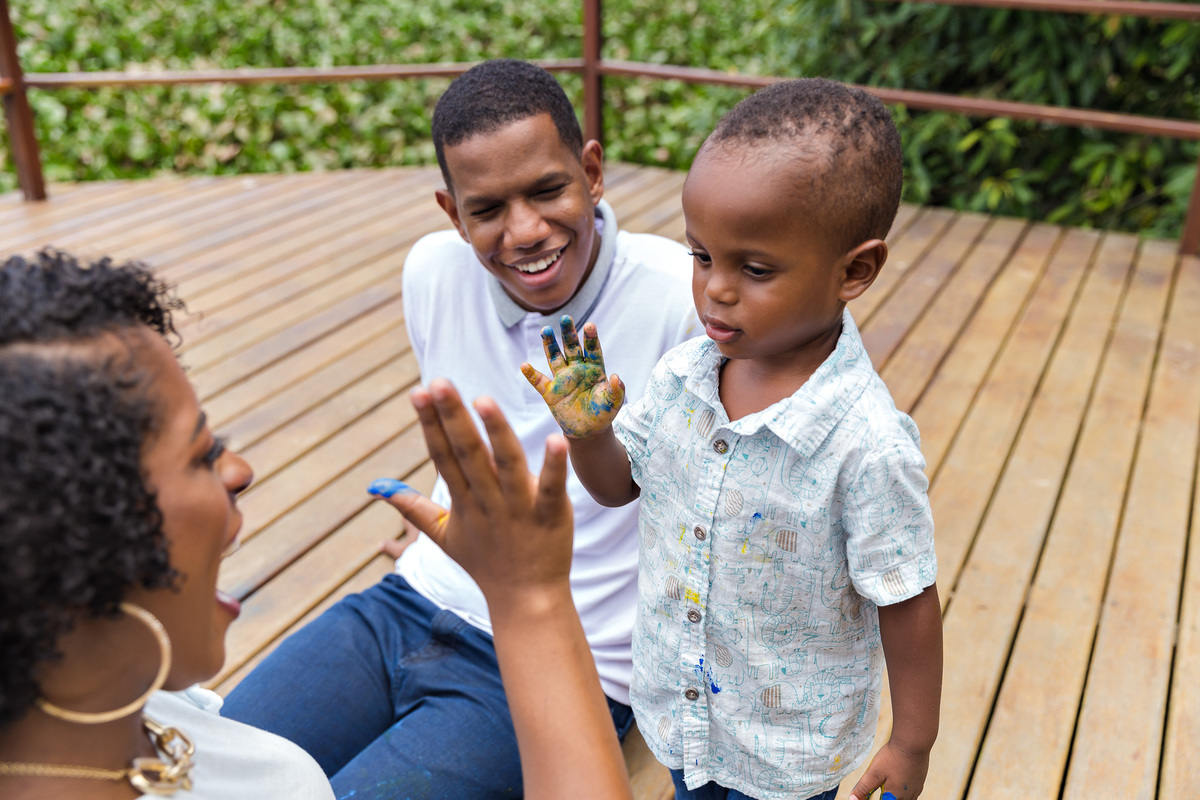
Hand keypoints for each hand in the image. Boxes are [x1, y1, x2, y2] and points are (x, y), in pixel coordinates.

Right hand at [368, 378, 573, 603]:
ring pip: (505, 465)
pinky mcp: (551, 516)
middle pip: (466, 454)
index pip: (442, 456)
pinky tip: (556, 439)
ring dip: (495, 433)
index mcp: (463, 500)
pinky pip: (551, 488)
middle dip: (452, 417)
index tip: (418, 392)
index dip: (429, 424)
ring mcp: (519, 508)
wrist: (526, 601)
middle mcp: (487, 501)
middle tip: (439, 383)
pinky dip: (553, 466)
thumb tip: (377, 488)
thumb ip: (412, 508)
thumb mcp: (443, 536)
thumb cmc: (485, 563)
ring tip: (483, 400)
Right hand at [521, 315, 623, 437]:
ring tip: (545, 330)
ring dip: (549, 345)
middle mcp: (577, 370)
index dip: (591, 338)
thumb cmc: (603, 413)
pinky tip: (524, 365)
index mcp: (594, 369)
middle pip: (572, 347)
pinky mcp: (550, 393)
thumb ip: (617, 390)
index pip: (593, 350)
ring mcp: (563, 379)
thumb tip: (616, 377)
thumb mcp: (613, 403)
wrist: (588, 431)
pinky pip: (539, 382)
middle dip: (568, 333)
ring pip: (555, 358)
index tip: (590, 325)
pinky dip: (531, 375)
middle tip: (566, 318)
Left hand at [848, 739, 929, 799]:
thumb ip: (863, 788)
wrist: (913, 744)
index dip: (877, 797)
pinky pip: (911, 794)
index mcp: (894, 797)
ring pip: (904, 799)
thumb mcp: (874, 772)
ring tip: (888, 786)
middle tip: (880, 786)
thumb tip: (852, 799)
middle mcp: (907, 797)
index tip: (875, 790)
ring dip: (894, 796)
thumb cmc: (892, 757)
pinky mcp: (920, 783)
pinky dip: (903, 791)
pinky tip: (899, 782)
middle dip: (885, 797)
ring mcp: (915, 790)